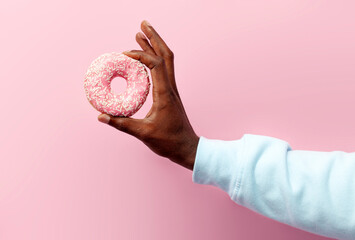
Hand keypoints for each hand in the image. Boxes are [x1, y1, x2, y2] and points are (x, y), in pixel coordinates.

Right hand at [98, 20, 198, 169]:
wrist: (187, 148)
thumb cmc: (169, 141)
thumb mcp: (143, 133)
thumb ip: (122, 124)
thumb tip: (101, 116)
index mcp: (164, 93)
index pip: (155, 64)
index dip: (140, 55)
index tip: (124, 54)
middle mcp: (170, 88)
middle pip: (165, 55)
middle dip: (154, 38)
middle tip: (142, 25)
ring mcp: (171, 90)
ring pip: (167, 61)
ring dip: (156, 46)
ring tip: (142, 34)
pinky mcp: (170, 94)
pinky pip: (164, 70)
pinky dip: (155, 59)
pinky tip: (147, 58)